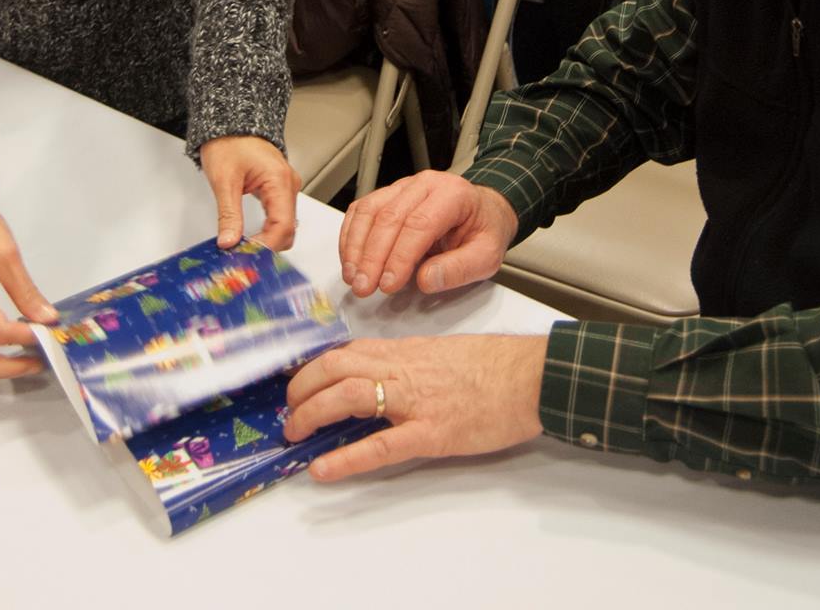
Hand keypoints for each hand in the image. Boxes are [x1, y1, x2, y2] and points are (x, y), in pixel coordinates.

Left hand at [200, 134, 299, 249]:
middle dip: (268, 246)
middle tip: (244, 256)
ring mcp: (285, 187)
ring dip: (268, 240)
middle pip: (287, 229)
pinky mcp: (278, 189)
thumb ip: (229, 215)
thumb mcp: (224, 181)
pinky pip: (279, 216)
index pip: (282, 225)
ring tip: (246, 248)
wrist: (229, 123)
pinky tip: (253, 237)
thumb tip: (229, 241)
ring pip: (285, 225)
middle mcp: (288, 185)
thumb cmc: (229, 142)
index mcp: (279, 180)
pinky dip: (268, 230)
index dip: (267, 245)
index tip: (248, 255)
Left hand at [283, 334, 545, 480]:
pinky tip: (323, 469)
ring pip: (348, 396)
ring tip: (294, 434)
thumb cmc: (493, 365)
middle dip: (301, 389)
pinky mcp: (432, 433)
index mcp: (404, 351)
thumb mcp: (440, 352)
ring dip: (311, 415)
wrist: (531, 376)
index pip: (344, 351)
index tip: (293, 382)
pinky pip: (381, 445)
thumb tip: (376, 376)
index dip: (311, 367)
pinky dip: (346, 458)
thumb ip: (406, 363)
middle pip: (334, 368)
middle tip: (288, 411)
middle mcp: (402, 370)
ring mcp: (415, 402)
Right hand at [339, 170, 518, 297]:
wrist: (484, 212)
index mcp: (453, 194)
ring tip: (354, 277)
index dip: (400, 256)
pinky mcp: (388, 195)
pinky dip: (351, 237)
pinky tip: (351, 260)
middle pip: (389, 217)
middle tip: (365, 286)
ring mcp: (403, 187)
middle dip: (372, 256)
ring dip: (356, 247)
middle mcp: (425, 185)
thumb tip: (427, 280)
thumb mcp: (487, 256)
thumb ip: (460, 269)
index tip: (389, 283)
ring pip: (369, 211)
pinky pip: (361, 211)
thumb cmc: (484, 231)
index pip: (420, 224)